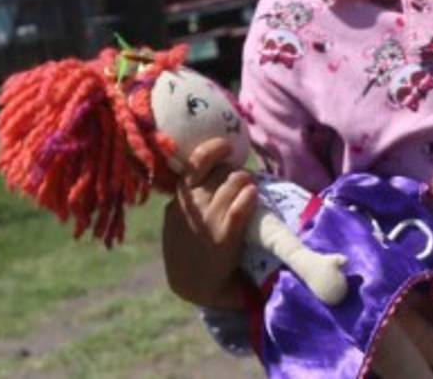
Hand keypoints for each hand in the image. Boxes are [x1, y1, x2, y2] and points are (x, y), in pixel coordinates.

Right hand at [162, 137, 258, 308]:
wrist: (194, 287)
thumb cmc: (191, 248)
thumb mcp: (180, 219)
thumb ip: (191, 196)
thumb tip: (212, 169)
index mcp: (179, 200)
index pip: (195, 164)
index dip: (213, 150)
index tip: (226, 146)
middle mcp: (192, 206)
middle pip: (222, 171)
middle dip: (236, 171)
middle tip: (242, 182)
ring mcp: (207, 221)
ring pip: (235, 182)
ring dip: (247, 183)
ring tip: (250, 191)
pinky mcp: (224, 237)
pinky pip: (241, 206)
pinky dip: (249, 198)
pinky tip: (253, 197)